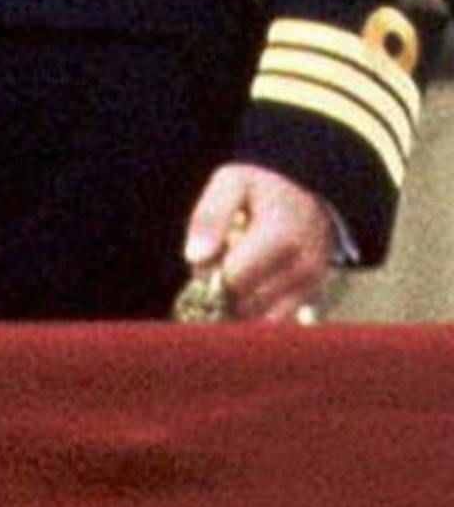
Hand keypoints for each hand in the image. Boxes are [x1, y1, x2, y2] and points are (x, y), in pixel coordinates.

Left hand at [183, 162, 335, 321]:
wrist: (310, 193)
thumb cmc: (263, 188)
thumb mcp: (231, 182)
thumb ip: (210, 216)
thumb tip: (195, 259)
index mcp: (282, 238)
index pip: (233, 279)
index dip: (209, 272)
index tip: (207, 254)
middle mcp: (303, 269)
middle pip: (244, 303)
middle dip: (221, 289)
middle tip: (220, 262)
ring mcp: (311, 289)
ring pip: (259, 319)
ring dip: (237, 303)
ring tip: (236, 272)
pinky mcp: (311, 301)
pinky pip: (275, 323)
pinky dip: (255, 312)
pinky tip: (248, 288)